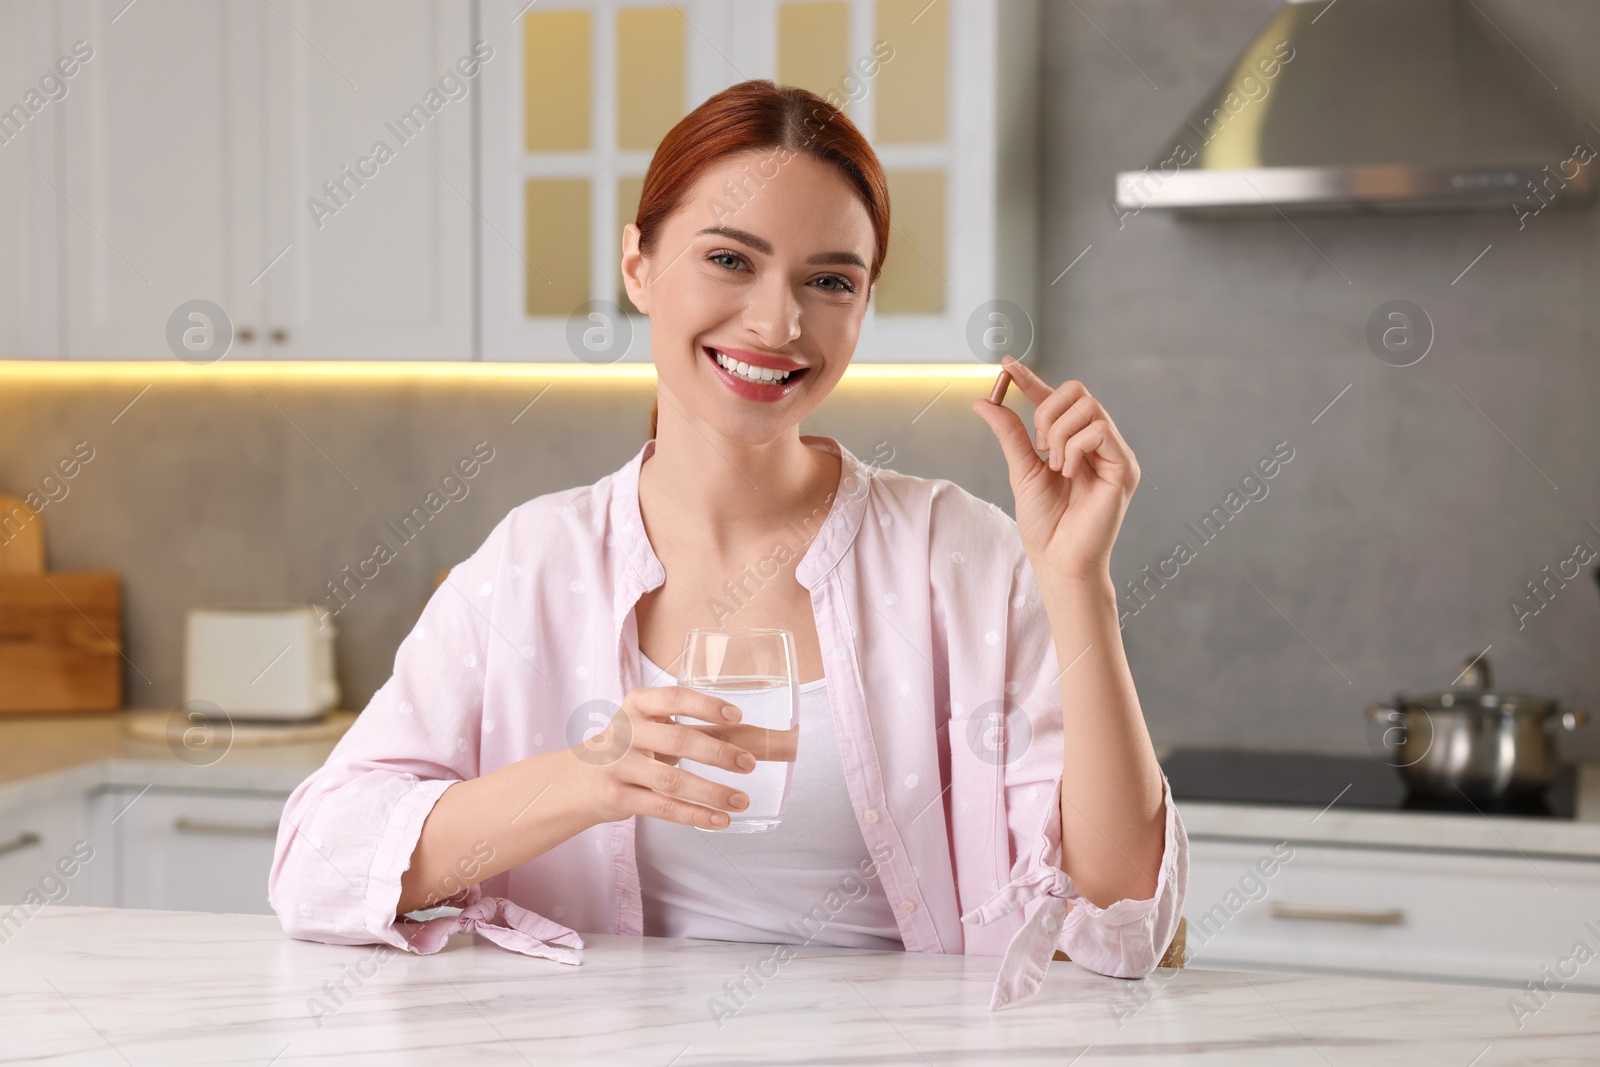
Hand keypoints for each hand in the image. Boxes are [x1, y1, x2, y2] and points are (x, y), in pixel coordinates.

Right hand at [570, 686, 757, 829]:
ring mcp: (618, 765)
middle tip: (749, 764)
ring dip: (712, 792)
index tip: (737, 716)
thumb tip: (749, 739)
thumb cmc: (626, 749)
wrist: (574, 781)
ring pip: (671, 780)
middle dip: (718, 753)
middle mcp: (625, 731)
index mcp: (637, 705)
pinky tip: (719, 820)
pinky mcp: (617, 797)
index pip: (674, 697)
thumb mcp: (647, 728)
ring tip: (741, 800)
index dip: (706, 706)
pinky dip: (694, 815)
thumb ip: (687, 729)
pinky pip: (662, 807)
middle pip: (677, 740)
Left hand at [969, 356, 1140, 584]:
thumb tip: (982, 401)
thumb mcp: (1021, 470)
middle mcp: (1098, 443)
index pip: (1055, 399)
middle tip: (1040, 447)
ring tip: (1055, 467)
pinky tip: (1069, 472)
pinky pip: (1100, 430)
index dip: (1031, 380)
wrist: (1058, 560)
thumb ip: (1009, 433)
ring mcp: (1114, 453)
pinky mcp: (1124, 467)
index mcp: (1074, 442)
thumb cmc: (1044, 524)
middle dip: (1048, 412)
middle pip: (1077, 391)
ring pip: (1088, 407)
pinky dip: (1075, 447)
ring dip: (1060, 434)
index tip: (1006, 365)